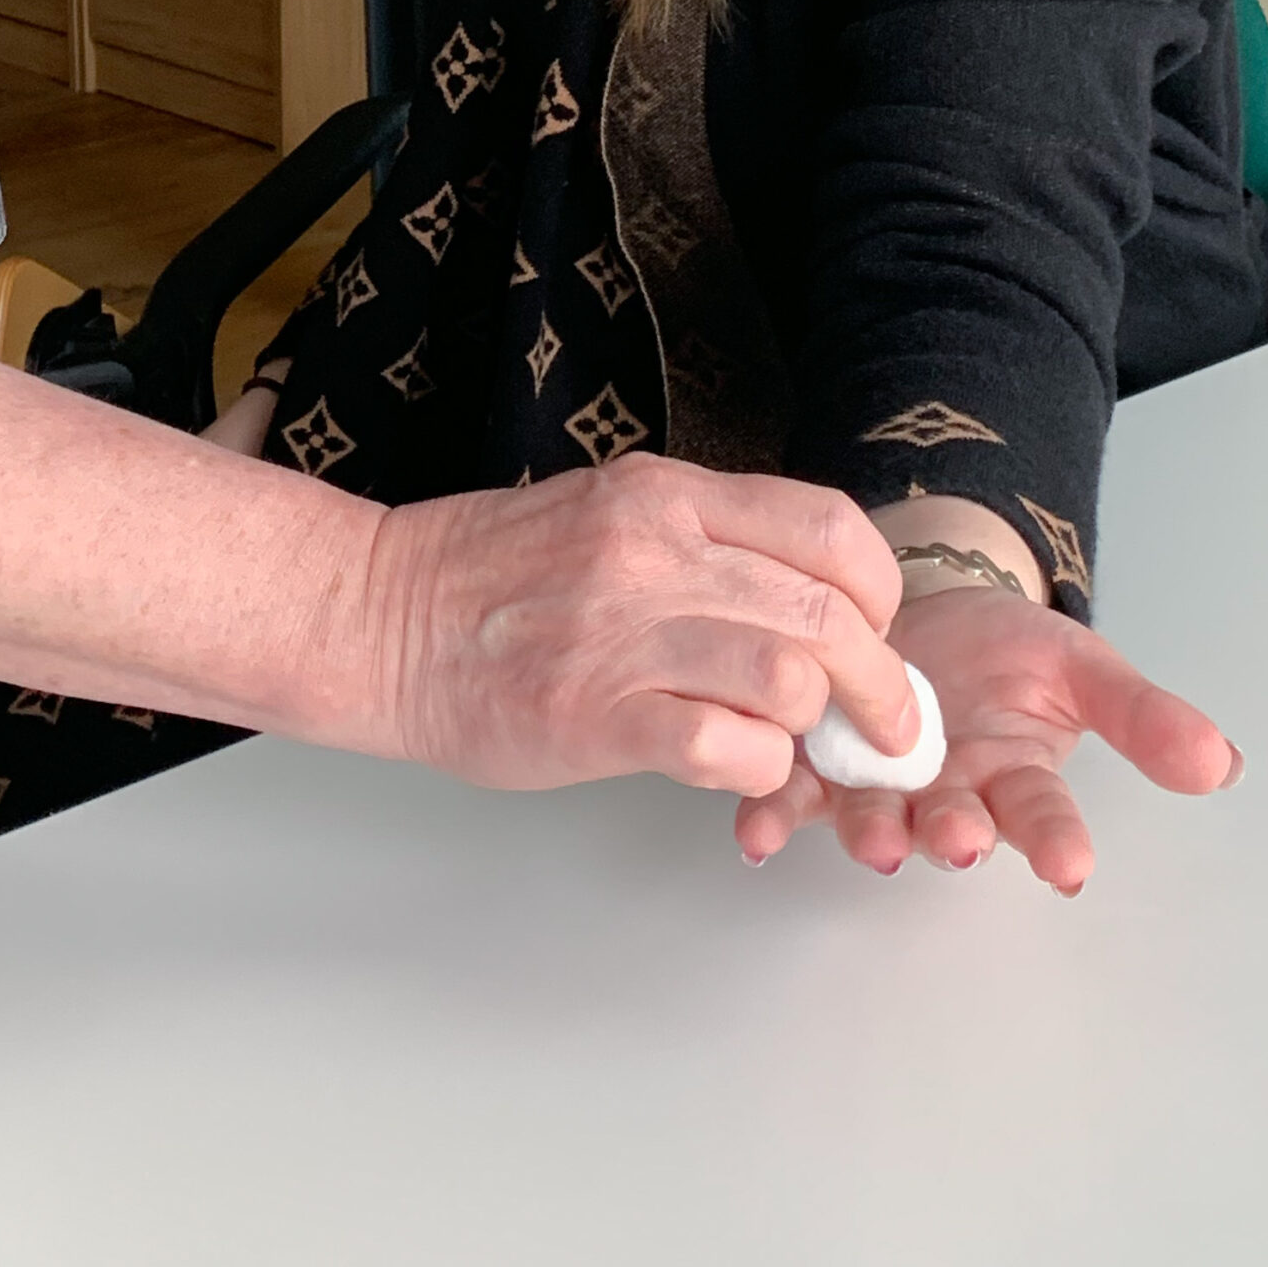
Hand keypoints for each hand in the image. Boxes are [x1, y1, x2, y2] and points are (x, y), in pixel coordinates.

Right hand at [367, 454, 916, 799]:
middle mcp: (655, 553)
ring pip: (790, 676)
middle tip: (886, 726)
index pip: (830, 528)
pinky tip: (737, 770)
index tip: (875, 632)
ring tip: (806, 750)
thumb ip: (705, 544)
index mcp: (666, 496)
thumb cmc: (491, 575)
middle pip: (828, 612)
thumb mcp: (610, 513)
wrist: (381, 618)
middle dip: (880, 683)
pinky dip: (756, 770)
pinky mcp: (595, 716)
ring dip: (819, 728)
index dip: (878, 593)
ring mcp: (625, 635)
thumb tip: (808, 601)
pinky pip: (724, 747)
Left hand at [732, 582, 1239, 893]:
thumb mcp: (1085, 666)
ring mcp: (878, 781)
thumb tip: (1221, 761)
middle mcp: (946, 793)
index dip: (1057, 842)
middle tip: (960, 839)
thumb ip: (1144, 716)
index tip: (1072, 866)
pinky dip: (772, 814)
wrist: (933, 607)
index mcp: (1014, 776)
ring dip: (871, 830)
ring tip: (874, 839)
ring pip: (874, 816)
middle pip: (952, 824)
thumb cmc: (1010, 651)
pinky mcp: (815, 759)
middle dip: (955, 835)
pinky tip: (756, 831)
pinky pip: (791, 793)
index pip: (1045, 815)